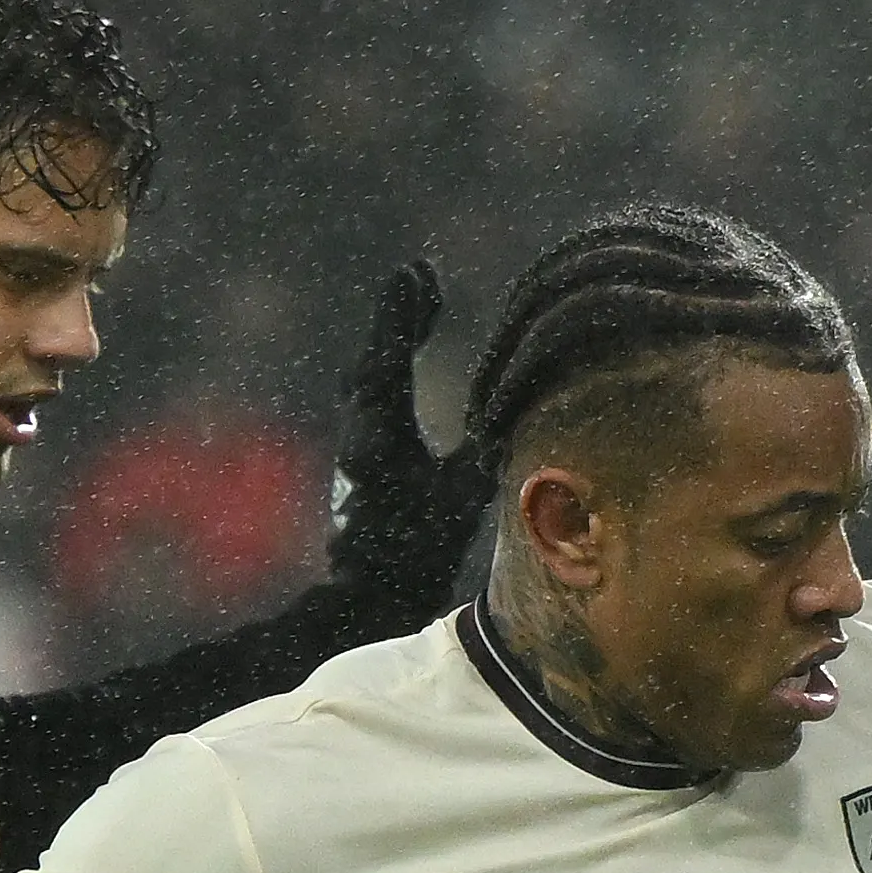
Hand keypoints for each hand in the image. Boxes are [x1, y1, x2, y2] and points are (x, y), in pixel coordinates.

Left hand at [320, 257, 497, 626]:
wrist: (367, 602)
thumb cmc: (414, 554)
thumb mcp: (458, 499)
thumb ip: (482, 452)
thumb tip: (515, 412)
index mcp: (380, 429)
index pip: (390, 354)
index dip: (404, 312)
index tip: (416, 271)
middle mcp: (361, 431)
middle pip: (376, 359)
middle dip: (400, 321)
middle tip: (422, 282)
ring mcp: (357, 450)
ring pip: (370, 382)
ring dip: (395, 347)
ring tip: (420, 316)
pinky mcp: (361, 471)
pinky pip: (376, 405)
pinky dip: (394, 378)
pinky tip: (407, 379)